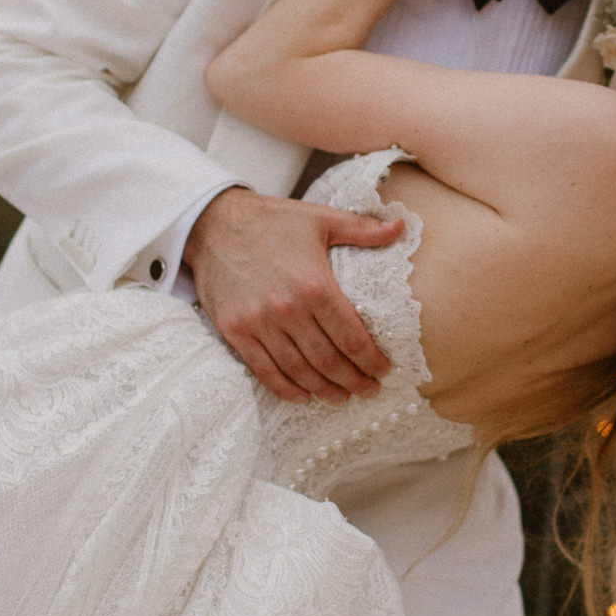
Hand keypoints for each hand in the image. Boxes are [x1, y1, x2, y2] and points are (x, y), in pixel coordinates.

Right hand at [184, 188, 403, 401]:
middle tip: (369, 390)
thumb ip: (362, 229)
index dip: (370, 360)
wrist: (213, 223)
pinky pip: (264, 370)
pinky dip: (286, 389)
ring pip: (299, 370)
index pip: (351, 336)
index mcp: (315, 285)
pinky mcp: (234, 331)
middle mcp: (288, 309)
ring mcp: (258, 323)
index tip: (383, 370)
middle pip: (328, 360)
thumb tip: (401, 227)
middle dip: (353, 380)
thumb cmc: (271, 220)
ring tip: (342, 397)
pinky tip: (303, 396)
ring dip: (324, 390)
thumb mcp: (320, 218)